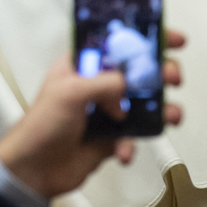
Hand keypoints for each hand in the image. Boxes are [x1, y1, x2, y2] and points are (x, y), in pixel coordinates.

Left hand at [0, 30, 184, 199]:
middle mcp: (97, 84)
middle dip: (160, 73)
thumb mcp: (70, 92)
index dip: (144, 36)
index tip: (170, 38)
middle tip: (171, 78)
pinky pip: (134, 136)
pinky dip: (132, 144)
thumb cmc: (40, 125)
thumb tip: (127, 87)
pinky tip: (123, 150)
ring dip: (161, 110)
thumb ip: (104, 83)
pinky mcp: (112, 136)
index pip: (117, 41)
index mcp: (83, 64)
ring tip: (170, 115)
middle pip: (138, 71)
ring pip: (144, 104)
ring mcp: (106, 110)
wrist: (35, 170)